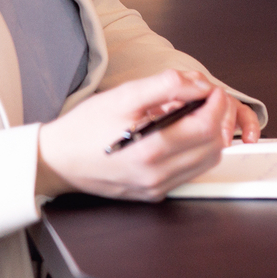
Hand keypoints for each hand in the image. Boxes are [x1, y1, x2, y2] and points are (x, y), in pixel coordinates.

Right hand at [36, 70, 244, 201]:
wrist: (57, 161)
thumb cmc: (85, 128)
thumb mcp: (123, 96)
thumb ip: (166, 85)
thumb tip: (199, 84)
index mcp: (150, 150)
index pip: (207, 127)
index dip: (217, 104)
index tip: (211, 89)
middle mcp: (157, 175)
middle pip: (214, 146)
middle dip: (219, 118)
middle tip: (207, 100)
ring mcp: (156, 188)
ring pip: (207, 161)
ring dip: (211, 136)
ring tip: (195, 115)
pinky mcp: (153, 193)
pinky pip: (190, 172)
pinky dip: (197, 151)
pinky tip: (182, 134)